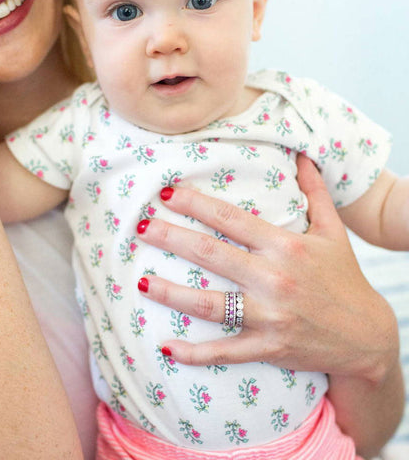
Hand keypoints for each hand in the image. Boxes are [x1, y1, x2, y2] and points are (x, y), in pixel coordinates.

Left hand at [136, 155, 398, 384]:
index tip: (166, 193)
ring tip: (141, 281)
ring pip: (209, 303)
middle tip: (140, 227)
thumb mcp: (334, 232)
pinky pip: (225, 351)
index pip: (231, 218)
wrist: (367, 336)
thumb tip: (303, 155)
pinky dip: (195, 352)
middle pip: (211, 253)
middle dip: (171, 237)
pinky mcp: (268, 347)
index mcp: (286, 245)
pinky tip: (167, 348)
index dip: (195, 203)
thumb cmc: (345, 279)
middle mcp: (275, 278)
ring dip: (170, 292)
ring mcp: (270, 316)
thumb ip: (315, 192)